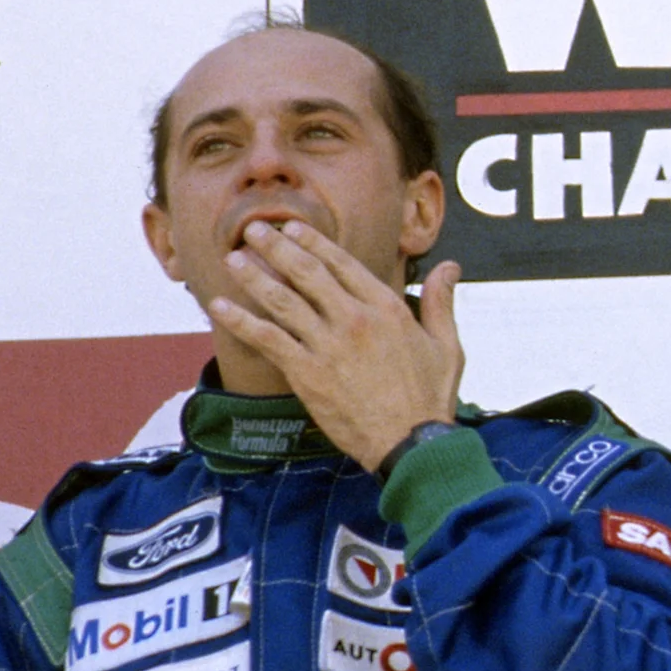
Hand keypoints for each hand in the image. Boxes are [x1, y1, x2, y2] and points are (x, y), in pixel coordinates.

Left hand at [210, 222, 465, 470]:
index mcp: (389, 309)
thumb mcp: (447, 345)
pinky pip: (267, 338)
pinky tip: (219, 306)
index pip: (344, 264)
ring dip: (254, 275)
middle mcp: (355, 319)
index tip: (293, 228)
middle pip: (307, 273)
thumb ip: (441, 302)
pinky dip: (240, 320)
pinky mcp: (307, 372)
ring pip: (282, 300)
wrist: (412, 442)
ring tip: (232, 258)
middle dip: (276, 247)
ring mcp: (328, 345)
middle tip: (253, 229)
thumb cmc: (431, 397)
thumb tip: (451, 267)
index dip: (315, 243)